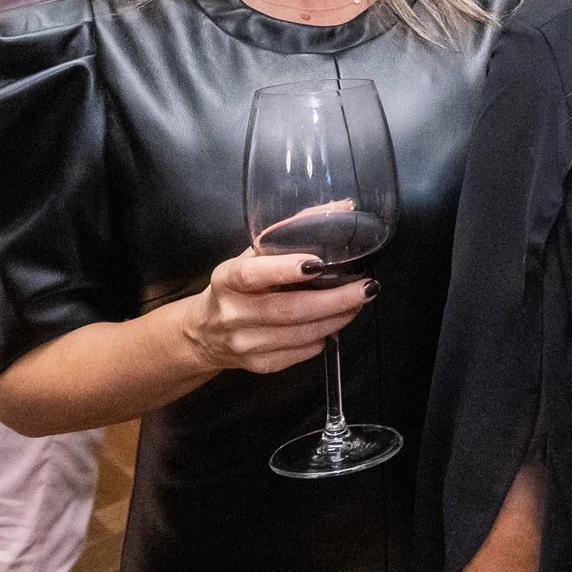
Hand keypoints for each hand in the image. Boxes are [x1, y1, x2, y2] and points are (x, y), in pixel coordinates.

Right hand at [180, 246, 372, 373]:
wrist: (204, 333)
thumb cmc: (238, 286)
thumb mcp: (252, 256)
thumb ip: (292, 231)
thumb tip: (344, 206)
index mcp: (227, 279)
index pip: (252, 275)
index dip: (284, 269)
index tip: (318, 263)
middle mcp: (233, 314)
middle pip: (288, 310)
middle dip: (334, 300)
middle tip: (366, 287)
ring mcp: (245, 343)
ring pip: (301, 334)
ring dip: (337, 318)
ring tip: (359, 301)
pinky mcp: (259, 364)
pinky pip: (301, 352)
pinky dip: (324, 335)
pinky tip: (335, 321)